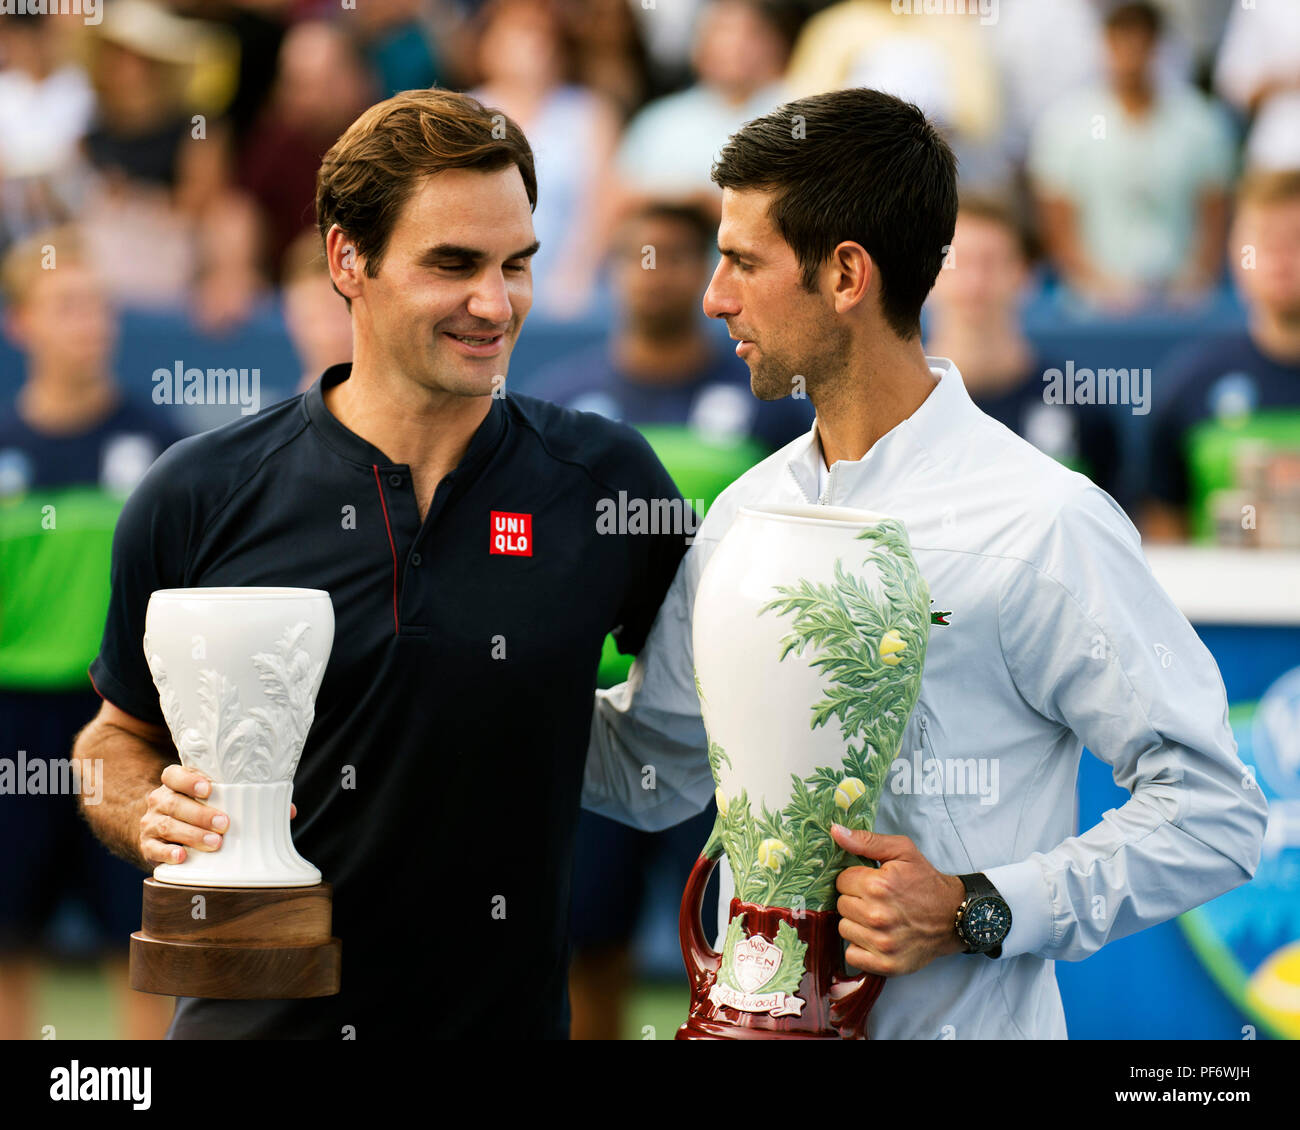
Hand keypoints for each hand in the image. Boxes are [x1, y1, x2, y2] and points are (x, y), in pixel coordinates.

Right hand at [139, 766, 296, 864]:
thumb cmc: (202, 812)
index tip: (209, 787)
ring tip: (215, 843)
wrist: (166, 833)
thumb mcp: (220, 802)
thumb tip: (289, 811)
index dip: (189, 779)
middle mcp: (160, 800)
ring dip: (191, 834)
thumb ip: (249, 801)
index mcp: (176, 783)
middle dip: (200, 813)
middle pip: (174, 802)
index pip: (174, 774)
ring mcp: (150, 823)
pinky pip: (153, 848)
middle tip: (224, 824)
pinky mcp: (147, 846)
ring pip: (166, 825)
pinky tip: (183, 857)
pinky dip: (168, 852)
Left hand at [830, 823, 966, 976]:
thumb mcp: (902, 851)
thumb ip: (866, 840)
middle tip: (877, 901)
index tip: (871, 883)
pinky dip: (860, 947)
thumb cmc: (926, 881)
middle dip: (856, 900)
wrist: (955, 917)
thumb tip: (834, 831)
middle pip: (841, 905)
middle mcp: (878, 916)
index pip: (841, 881)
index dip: (855, 880)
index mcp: (878, 885)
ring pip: (844, 929)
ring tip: (878, 918)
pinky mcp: (886, 964)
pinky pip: (851, 955)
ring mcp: (882, 943)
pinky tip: (876, 938)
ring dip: (857, 924)